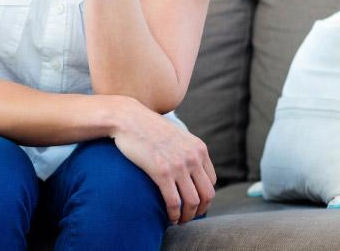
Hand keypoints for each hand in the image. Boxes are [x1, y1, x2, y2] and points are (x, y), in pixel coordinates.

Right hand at [112, 97, 215, 225]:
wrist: (127, 118)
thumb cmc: (147, 127)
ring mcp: (178, 165)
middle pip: (207, 194)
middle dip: (200, 210)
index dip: (204, 196)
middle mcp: (193, 157)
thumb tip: (188, 168)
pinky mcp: (161, 172)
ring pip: (192, 201)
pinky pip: (174, 201)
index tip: (195, 203)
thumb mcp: (175, 135)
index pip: (211, 181)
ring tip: (179, 220)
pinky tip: (169, 217)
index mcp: (199, 148)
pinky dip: (174, 214)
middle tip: (189, 216)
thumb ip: (186, 149)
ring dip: (188, 216)